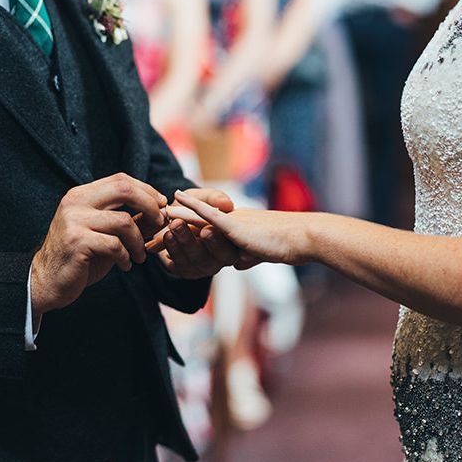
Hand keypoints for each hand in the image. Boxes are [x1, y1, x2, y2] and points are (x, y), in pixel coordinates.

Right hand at [31, 173, 165, 317]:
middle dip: (150, 205)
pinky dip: (126, 256)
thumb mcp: (106, 233)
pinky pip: (114, 245)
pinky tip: (125, 265)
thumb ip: (130, 219)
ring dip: (139, 240)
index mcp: (82, 195)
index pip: (121, 180)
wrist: (47, 281)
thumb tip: (161, 210)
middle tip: (160, 223)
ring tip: (139, 255)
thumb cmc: (81, 256)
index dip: (147, 190)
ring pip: (124, 221)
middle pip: (124, 189)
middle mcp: (76, 202)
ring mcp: (74, 221)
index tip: (162, 206)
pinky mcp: (76, 242)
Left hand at [152, 188, 242, 278]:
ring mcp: (204, 266)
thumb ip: (213, 197)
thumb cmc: (191, 208)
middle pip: (221, 254)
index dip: (224, 236)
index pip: (234, 241)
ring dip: (187, 241)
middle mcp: (222, 256)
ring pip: (199, 259)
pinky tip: (168, 235)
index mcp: (232, 239)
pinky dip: (174, 249)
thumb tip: (226, 203)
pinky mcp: (187, 271)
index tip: (210, 228)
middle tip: (205, 231)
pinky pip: (182, 265)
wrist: (168, 220)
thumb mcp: (201, 198)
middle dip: (210, 242)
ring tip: (175, 225)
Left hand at [165, 190, 310, 265]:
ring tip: (159, 210)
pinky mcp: (237, 227)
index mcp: (238, 227)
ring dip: (178, 216)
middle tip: (157, 221)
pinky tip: (177, 199)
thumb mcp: (262, 252)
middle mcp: (233, 220)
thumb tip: (239, 262)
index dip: (189, 229)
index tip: (171, 231)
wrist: (303, 238)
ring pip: (199, 218)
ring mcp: (234, 222)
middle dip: (176, 223)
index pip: (208, 228)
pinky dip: (192, 207)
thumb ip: (249, 255)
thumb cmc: (289, 245)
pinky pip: (210, 216)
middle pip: (198, 222)